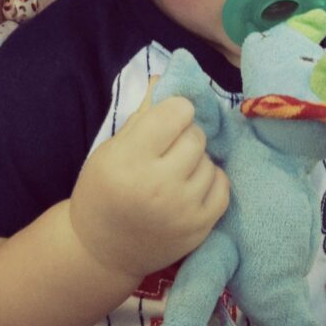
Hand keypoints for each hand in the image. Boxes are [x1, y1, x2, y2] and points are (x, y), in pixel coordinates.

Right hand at [68, 94, 228, 280]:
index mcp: (129, 159)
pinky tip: (191, 184)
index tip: (166, 118)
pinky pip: (222, 186)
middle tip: (168, 147)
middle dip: (184, 134)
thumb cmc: (103, 190)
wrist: (102, 249)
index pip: (175, 113)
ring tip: (176, 169)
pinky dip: (210, 179)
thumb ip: (143, 113)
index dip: (174, 110)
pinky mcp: (199, 229)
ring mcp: (182, 210)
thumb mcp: (111, 148)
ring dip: (196, 159)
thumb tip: (169, 77)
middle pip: (195, 136)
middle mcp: (157, 185)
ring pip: (208, 160)